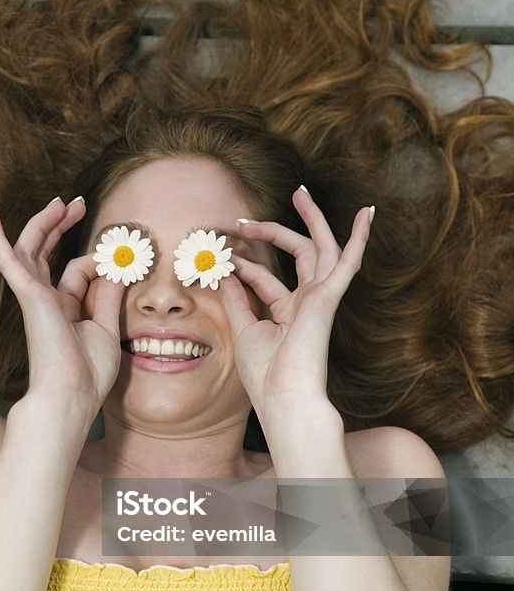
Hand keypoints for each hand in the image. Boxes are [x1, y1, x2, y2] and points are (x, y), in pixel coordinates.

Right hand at [0, 197, 125, 414]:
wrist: (70, 395)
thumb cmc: (87, 373)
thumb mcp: (106, 328)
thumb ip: (107, 296)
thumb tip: (113, 267)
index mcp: (62, 310)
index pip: (75, 272)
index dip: (97, 264)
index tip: (120, 262)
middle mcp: (44, 300)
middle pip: (47, 252)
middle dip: (60, 226)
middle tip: (78, 204)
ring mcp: (34, 297)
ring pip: (32, 248)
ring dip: (44, 222)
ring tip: (62, 201)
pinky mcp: (29, 295)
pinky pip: (9, 260)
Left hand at [218, 187, 372, 420]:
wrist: (284, 397)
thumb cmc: (265, 374)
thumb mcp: (243, 328)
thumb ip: (236, 297)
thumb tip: (223, 270)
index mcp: (289, 313)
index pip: (266, 279)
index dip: (244, 264)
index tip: (222, 254)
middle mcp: (308, 302)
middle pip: (296, 256)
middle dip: (274, 232)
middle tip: (245, 219)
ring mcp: (321, 298)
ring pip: (321, 249)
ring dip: (312, 220)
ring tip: (300, 193)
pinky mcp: (329, 297)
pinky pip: (348, 262)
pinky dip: (359, 238)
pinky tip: (367, 213)